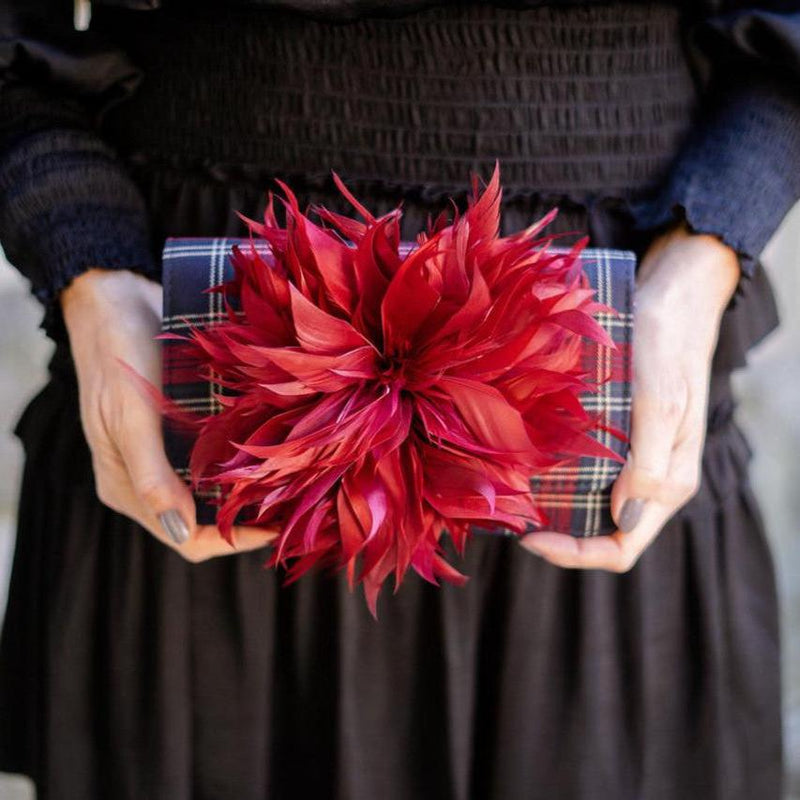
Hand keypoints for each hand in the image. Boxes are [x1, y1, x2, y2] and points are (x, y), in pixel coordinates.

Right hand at [61, 267, 279, 561]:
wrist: (113, 300)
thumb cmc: (118, 356)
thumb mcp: (130, 418)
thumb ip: (152, 477)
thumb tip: (181, 530)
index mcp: (127, 489)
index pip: (185, 539)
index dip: (231, 541)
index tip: (275, 530)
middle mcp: (148, 479)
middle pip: (204, 520)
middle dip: (246, 520)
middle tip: (294, 505)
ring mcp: (166, 454)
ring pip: (214, 492)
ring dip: (249, 493)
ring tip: (291, 484)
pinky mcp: (181, 429)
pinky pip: (216, 458)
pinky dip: (243, 462)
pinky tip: (273, 452)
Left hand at [518, 222, 739, 570]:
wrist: (670, 301)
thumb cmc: (666, 346)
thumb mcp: (660, 401)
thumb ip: (650, 464)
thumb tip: (624, 517)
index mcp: (669, 484)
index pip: (621, 547)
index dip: (575, 553)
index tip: (528, 538)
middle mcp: (650, 480)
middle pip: (601, 532)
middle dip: (557, 534)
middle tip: (511, 517)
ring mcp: (634, 460)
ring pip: (591, 505)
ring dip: (554, 508)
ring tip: (512, 495)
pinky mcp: (618, 438)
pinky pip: (588, 473)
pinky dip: (559, 478)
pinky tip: (528, 464)